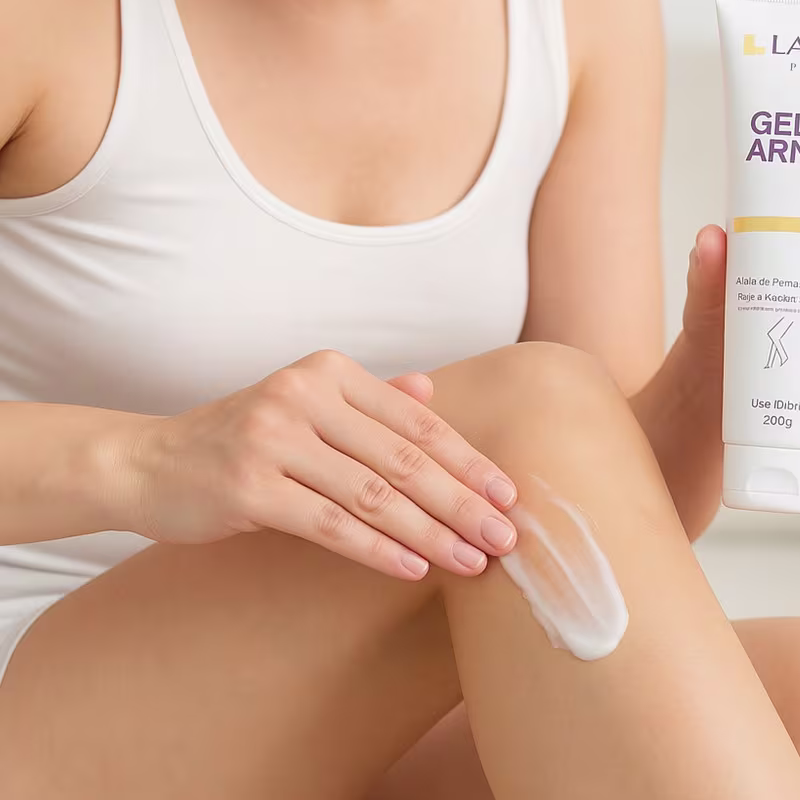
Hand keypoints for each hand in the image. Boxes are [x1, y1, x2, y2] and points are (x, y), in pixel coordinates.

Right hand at [119, 351, 518, 580]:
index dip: (466, 459)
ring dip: (431, 532)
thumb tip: (432, 391)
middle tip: (505, 537)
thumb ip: (370, 399)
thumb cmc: (243, 437)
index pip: (416, 419)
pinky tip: (415, 568)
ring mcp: (273, 439)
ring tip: (472, 561)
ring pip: (373, 493)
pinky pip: (330, 524)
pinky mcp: (250, 487)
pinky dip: (378, 549)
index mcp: (328, 372)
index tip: (508, 494)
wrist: (150, 461)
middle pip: (403, 457)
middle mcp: (304, 395)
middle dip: (461, 502)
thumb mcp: (306, 405)